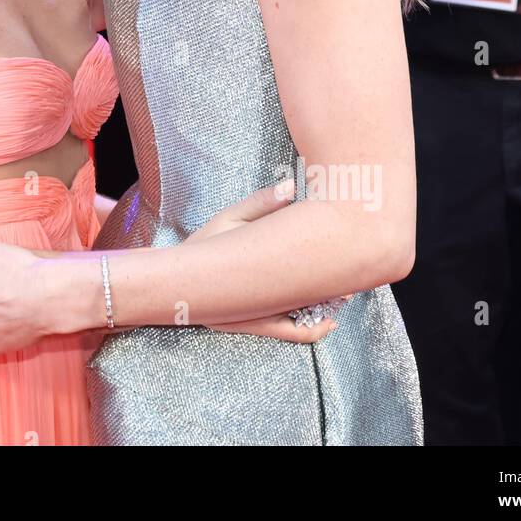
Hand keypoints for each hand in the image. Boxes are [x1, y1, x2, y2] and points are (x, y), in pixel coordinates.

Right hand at [185, 178, 345, 342]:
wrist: (173, 277)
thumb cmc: (203, 245)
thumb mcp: (228, 219)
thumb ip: (260, 205)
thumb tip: (291, 187)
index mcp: (252, 281)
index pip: (301, 286)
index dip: (328, 282)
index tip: (343, 267)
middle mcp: (253, 309)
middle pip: (306, 314)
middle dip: (329, 301)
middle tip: (347, 290)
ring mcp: (250, 322)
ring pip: (298, 328)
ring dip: (319, 314)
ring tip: (335, 298)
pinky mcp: (248, 326)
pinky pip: (285, 332)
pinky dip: (305, 325)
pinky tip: (318, 314)